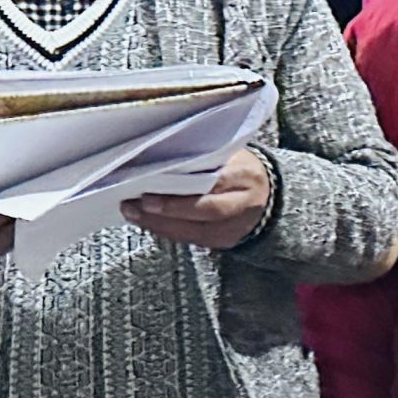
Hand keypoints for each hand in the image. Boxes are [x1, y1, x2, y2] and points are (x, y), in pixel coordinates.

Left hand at [124, 148, 271, 249]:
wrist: (266, 196)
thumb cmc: (238, 169)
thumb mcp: (229, 156)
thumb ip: (204, 157)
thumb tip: (160, 157)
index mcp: (246, 175)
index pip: (217, 181)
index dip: (186, 185)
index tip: (153, 184)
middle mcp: (244, 203)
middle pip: (207, 210)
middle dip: (169, 209)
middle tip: (137, 204)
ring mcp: (235, 227)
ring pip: (195, 230)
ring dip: (159, 223)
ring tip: (131, 212)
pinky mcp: (224, 241)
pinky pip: (191, 239)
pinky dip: (165, 230)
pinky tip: (146, 221)